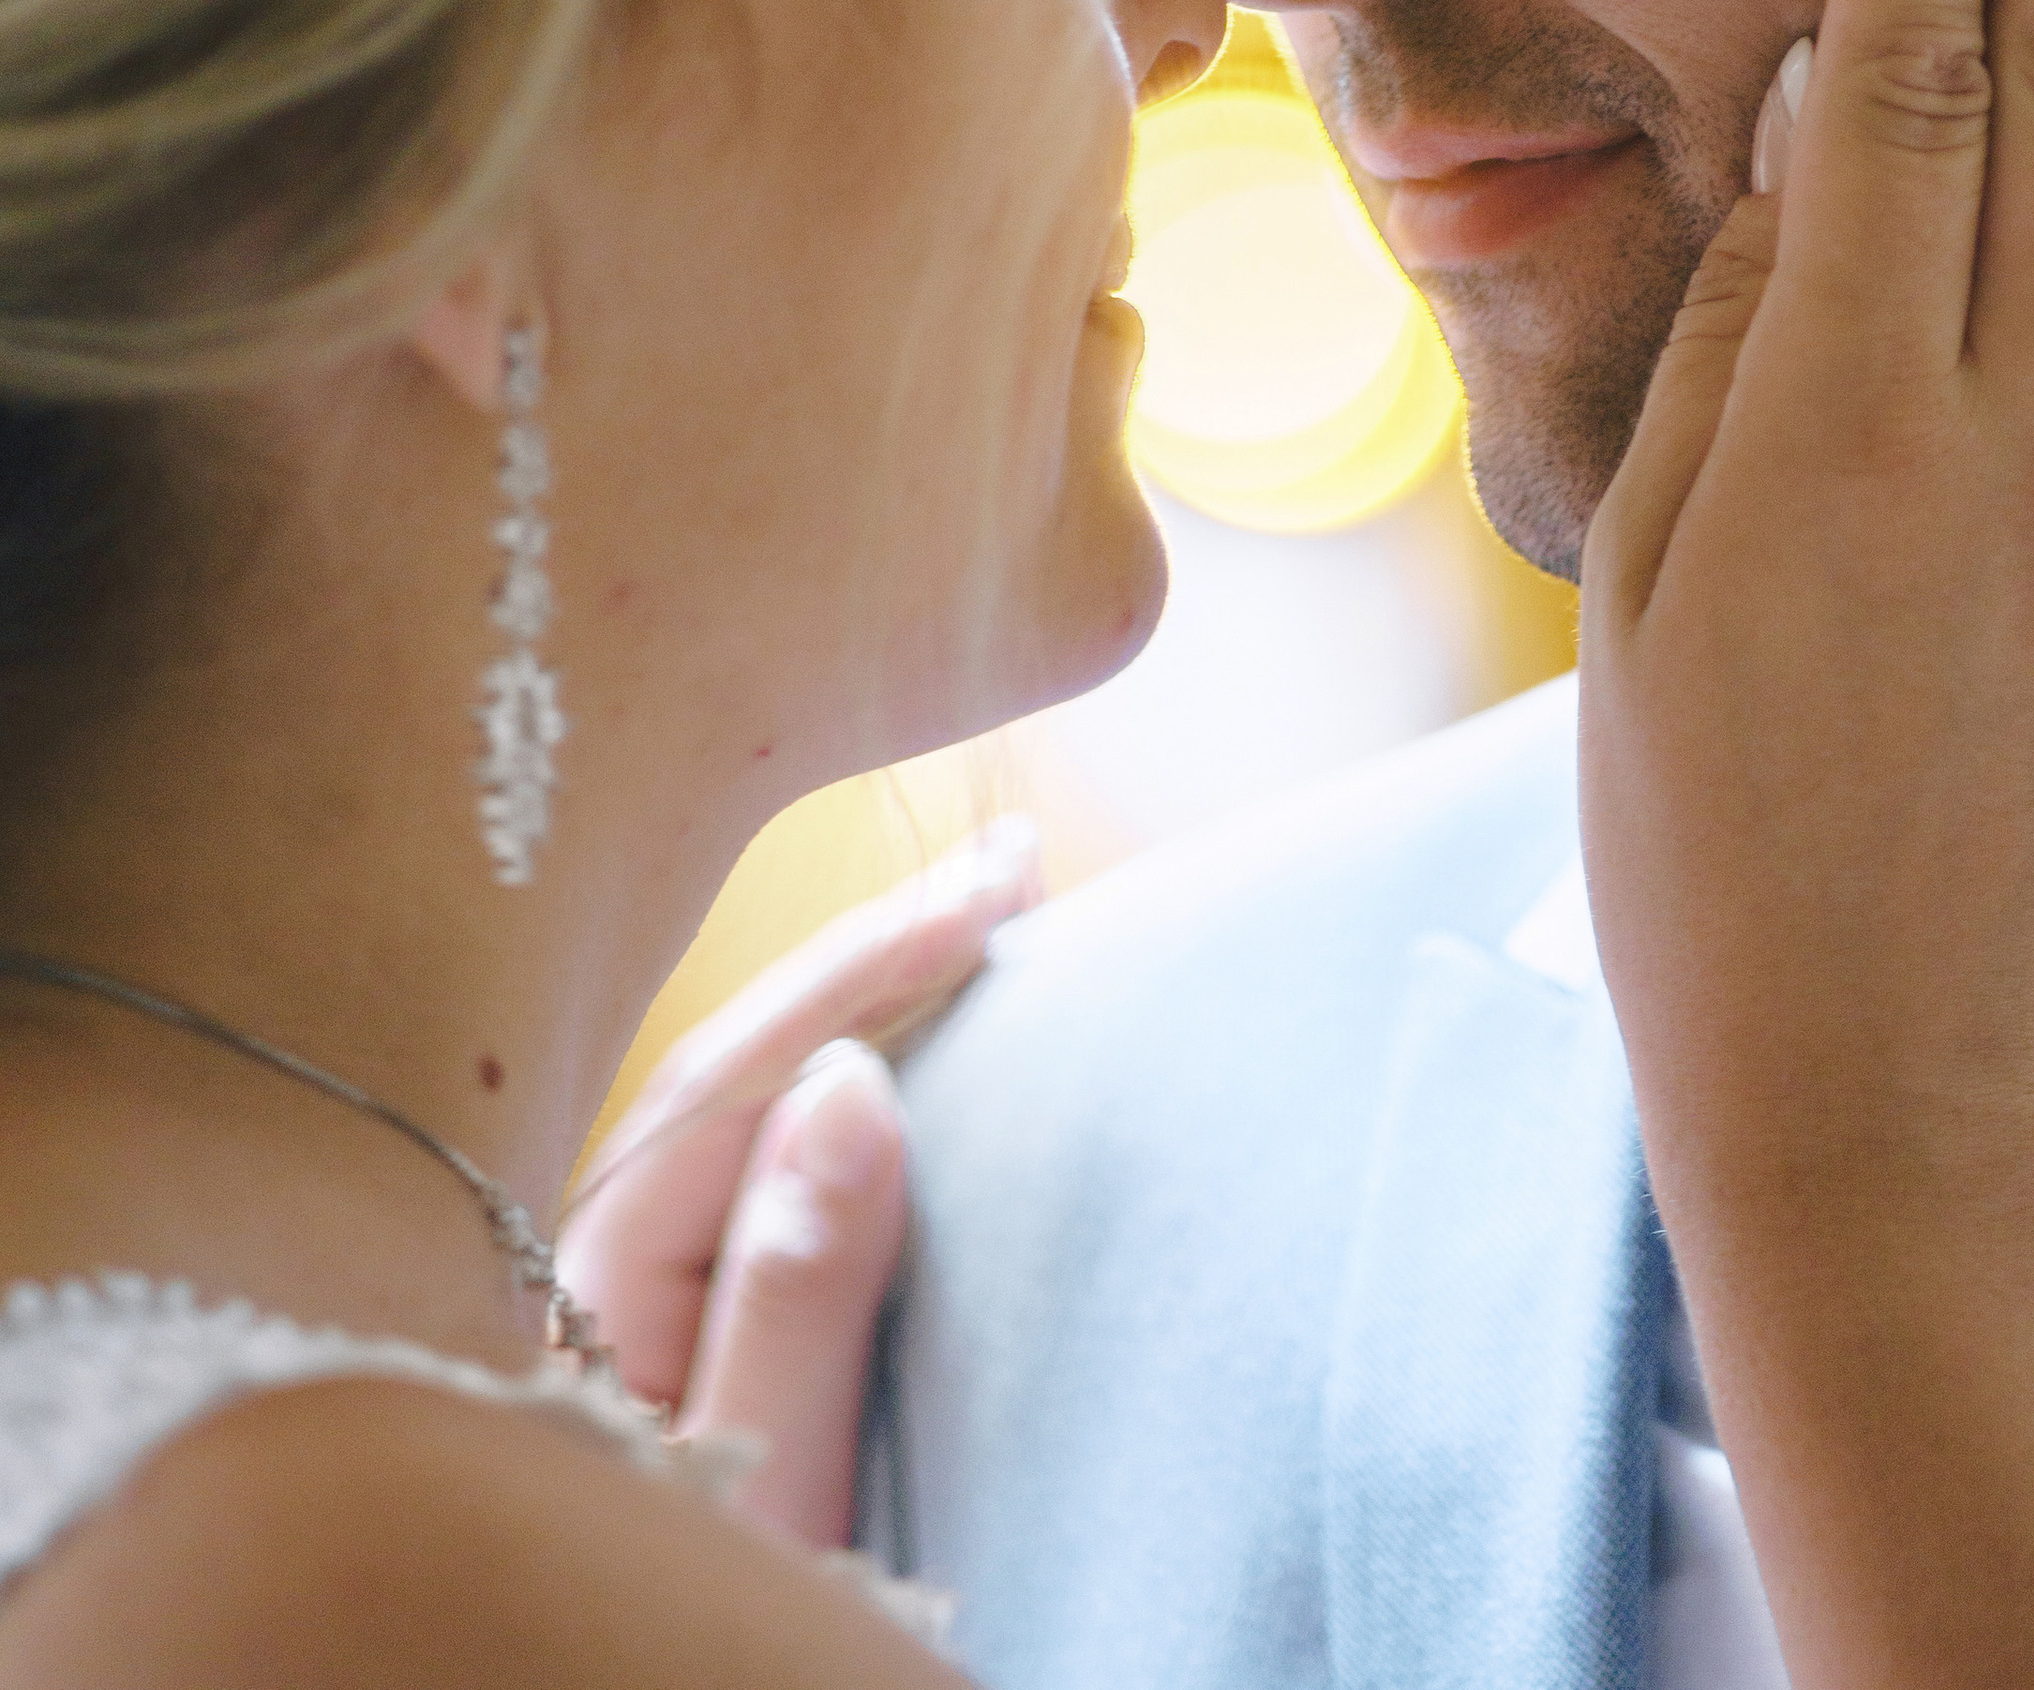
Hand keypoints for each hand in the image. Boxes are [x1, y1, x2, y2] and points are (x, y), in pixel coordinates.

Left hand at [559, 822, 1039, 1544]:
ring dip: (855, 1008)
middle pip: (731, 1064)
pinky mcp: (654, 1331)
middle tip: (1012, 866)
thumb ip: (790, 1298)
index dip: (871, 971)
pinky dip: (830, 1086)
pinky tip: (896, 1052)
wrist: (583, 1675)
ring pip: (736, 1107)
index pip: (741, 1079)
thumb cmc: (656, 1615)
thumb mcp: (754, 1487)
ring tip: (971, 921)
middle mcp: (579, 1268)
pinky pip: (743, 1165)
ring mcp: (610, 1297)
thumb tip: (852, 1087)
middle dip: (870, 954)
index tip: (996, 895)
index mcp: (585, 1289)